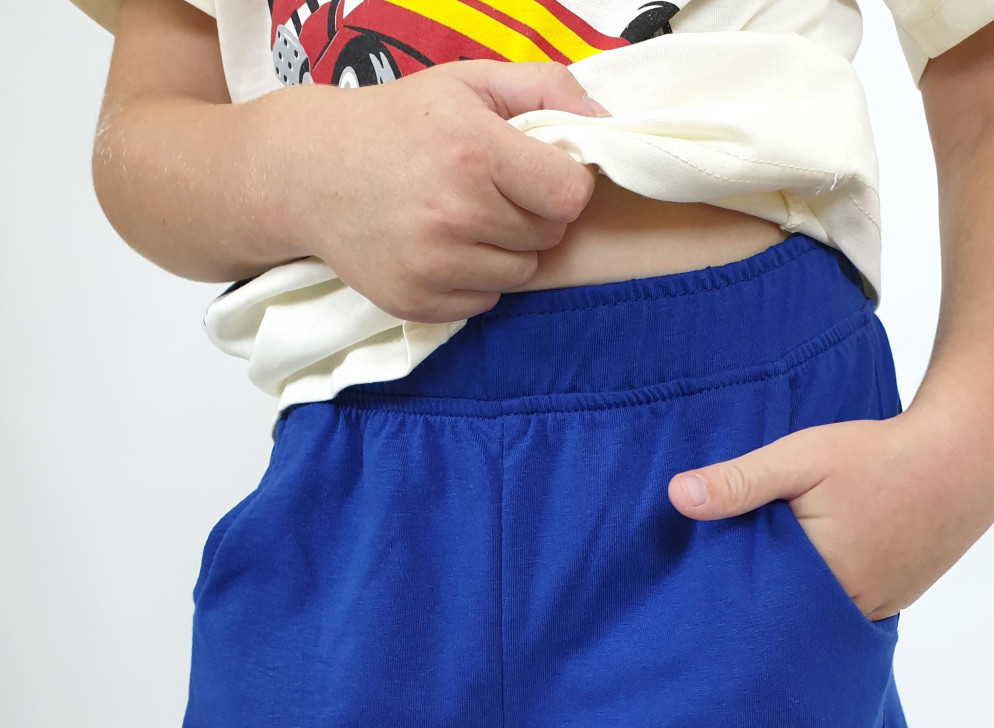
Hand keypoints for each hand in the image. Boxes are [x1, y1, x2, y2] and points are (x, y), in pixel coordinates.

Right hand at [277, 60, 609, 322]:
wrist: (310, 173)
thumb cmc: (398, 124)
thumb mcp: (468, 83)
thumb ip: (546, 89)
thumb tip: (608, 120)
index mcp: (472, 150)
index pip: (569, 194)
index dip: (563, 182)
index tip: (537, 171)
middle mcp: (453, 212)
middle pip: (547, 236)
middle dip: (531, 213)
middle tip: (490, 189)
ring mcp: (433, 264)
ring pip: (521, 274)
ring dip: (506, 249)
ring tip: (465, 218)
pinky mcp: (417, 302)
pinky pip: (485, 302)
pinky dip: (474, 279)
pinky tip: (442, 247)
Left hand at [667, 409, 993, 620]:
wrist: (965, 460)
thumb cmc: (880, 455)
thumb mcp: (802, 457)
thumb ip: (740, 481)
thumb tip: (676, 497)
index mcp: (816, 580)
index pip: (749, 604)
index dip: (721, 597)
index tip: (691, 591)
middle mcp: (845, 609)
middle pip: (779, 621)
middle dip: (750, 610)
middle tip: (710, 600)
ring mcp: (870, 611)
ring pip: (809, 622)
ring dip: (785, 609)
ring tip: (750, 595)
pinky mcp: (886, 605)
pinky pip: (838, 615)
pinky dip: (817, 604)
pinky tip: (799, 586)